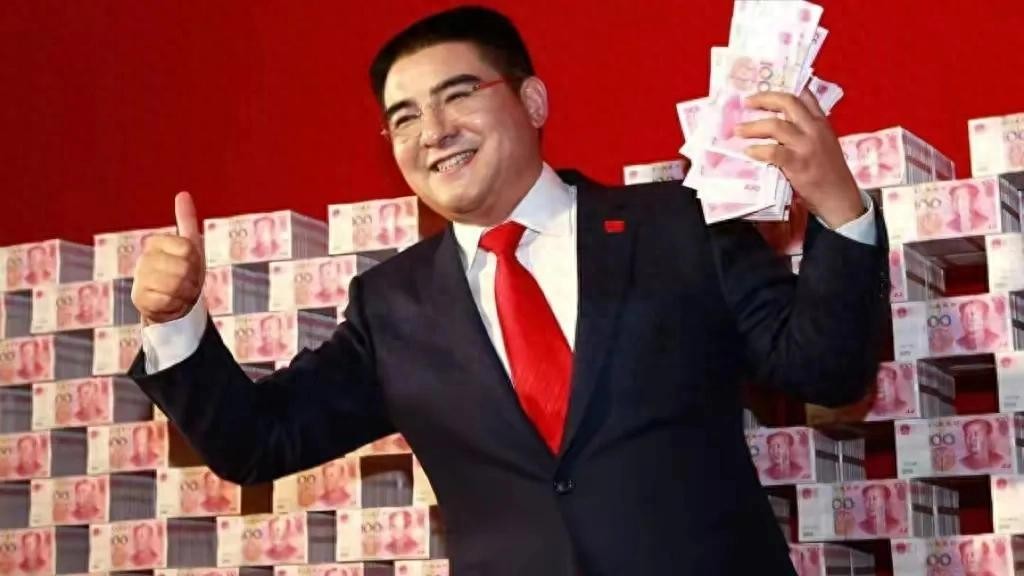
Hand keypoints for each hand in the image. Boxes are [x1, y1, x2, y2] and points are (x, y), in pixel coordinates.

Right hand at [131, 192, 205, 323]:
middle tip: (187, 282)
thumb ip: (186, 220)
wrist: (173, 303)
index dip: (196, 260)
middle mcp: (145, 258)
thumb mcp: (190, 245)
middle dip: (192, 279)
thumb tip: (183, 194)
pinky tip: (171, 303)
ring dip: (185, 294)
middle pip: (183, 267)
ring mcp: (140, 278)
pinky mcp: (139, 299)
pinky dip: (175, 305)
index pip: (187, 248)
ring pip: (175, 285)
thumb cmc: (184, 272)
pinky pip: (167, 301)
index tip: (191, 264)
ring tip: (180, 293)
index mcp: (156, 242)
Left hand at [736, 89, 864, 228]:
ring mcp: (807, 146)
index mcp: (822, 123)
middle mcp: (815, 130)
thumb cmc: (830, 174)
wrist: (841, 198)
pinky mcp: (798, 164)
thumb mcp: (825, 144)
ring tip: (739, 130)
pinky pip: (773, 151)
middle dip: (765, 98)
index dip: (785, 88)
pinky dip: (758, 150)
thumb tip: (783, 124)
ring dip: (753, 127)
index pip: (805, 96)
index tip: (765, 88)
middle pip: (788, 103)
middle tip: (747, 101)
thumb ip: (808, 131)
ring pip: (776, 125)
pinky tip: (749, 152)